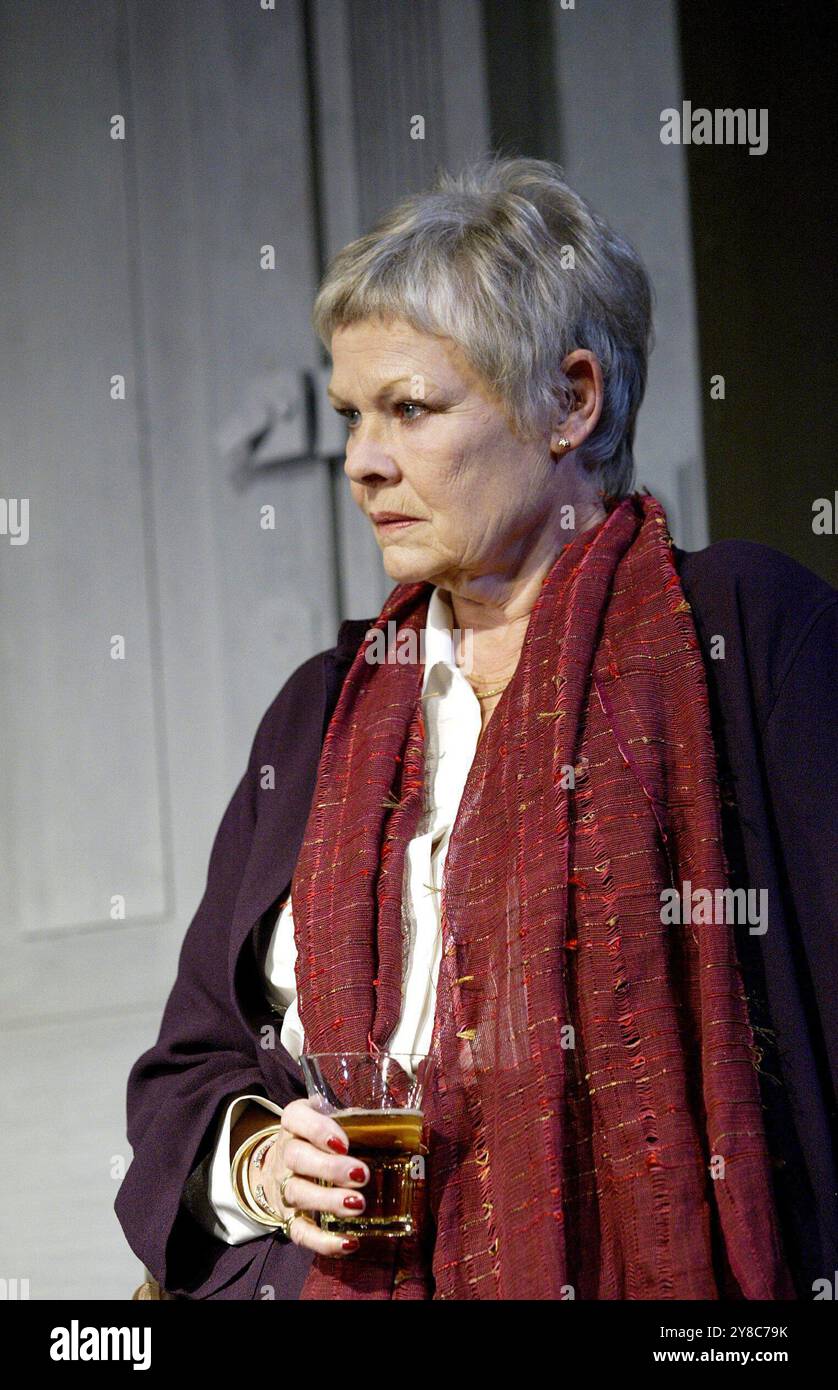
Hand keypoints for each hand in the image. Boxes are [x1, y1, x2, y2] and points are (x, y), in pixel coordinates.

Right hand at [249, 1097, 368, 1254]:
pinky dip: (323, 1241)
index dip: (318, 1130)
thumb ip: (353, 1119)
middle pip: (297, 1157)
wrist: (283, 1165)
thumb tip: (388, 1127)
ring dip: (328, 1201)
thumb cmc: (318, 1138)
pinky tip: (349, 1242)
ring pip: (297, 1193)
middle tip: (361, 1175)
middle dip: (329, 1168)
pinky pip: (300, 1232)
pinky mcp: (288, 1216)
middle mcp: (285, 1152)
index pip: (295, 1118)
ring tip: (358, 1205)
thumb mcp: (330, 1119)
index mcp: (294, 1122)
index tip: (344, 1143)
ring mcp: (284, 1186)